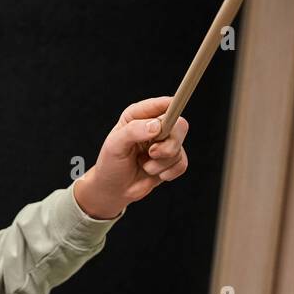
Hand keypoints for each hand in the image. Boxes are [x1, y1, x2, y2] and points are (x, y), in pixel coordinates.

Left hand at [74, 95, 189, 218]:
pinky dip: (168, 172)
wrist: (114, 190)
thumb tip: (156, 126)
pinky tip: (154, 174)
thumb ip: (133, 131)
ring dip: (161, 163)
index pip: (163, 104)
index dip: (171, 110)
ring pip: (179, 148)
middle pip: (180, 125)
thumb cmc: (111, 164)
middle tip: (152, 153)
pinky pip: (182, 164)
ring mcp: (165, 143)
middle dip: (168, 144)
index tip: (168, 122)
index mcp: (139, 115)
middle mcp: (155, 126)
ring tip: (144, 166)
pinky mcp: (171, 160)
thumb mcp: (115, 145)